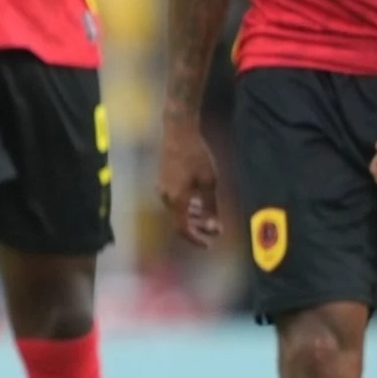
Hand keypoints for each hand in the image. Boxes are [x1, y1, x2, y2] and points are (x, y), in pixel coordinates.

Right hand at [160, 115, 221, 245]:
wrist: (178, 133)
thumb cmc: (196, 156)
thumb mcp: (209, 182)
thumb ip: (211, 206)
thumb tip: (214, 227)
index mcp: (176, 200)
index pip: (183, 229)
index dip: (195, 239)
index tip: (209, 244)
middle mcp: (165, 198)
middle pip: (179, 221)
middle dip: (197, 229)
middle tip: (214, 231)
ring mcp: (162, 189)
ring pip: (177, 211)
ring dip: (193, 217)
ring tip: (209, 217)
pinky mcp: (162, 181)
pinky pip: (174, 201)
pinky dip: (187, 207)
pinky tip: (198, 201)